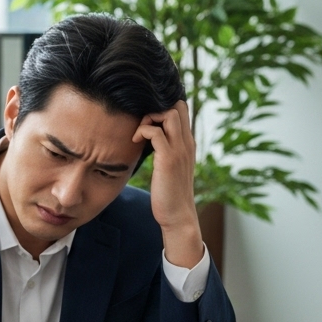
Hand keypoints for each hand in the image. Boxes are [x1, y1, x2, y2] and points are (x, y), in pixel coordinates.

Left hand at [133, 101, 202, 267]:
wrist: (178, 216)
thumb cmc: (169, 193)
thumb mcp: (169, 167)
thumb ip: (165, 150)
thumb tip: (150, 138)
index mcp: (187, 143)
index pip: (181, 109)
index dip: (163, 106)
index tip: (146, 119)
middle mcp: (186, 143)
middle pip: (177, 105)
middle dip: (156, 107)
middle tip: (142, 123)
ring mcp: (179, 150)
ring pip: (169, 113)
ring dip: (149, 117)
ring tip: (138, 133)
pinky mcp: (168, 160)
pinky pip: (155, 132)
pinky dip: (142, 131)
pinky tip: (134, 141)